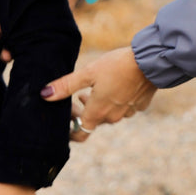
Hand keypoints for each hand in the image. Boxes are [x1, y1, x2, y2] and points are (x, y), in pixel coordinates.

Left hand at [42, 47, 156, 131]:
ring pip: (109, 113)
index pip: (80, 133)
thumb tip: (44, 94)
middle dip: (84, 111)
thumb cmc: (117, 65)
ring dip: (100, 104)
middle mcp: (112, 117)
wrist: (151, 61)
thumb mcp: (88, 72)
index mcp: (98, 112)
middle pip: (94, 121)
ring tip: (94, 88)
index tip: (67, 116)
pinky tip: (116, 85)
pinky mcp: (140, 105)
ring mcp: (128, 112)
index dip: (71, 129)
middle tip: (78, 95)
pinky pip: (124, 107)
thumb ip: (66, 85)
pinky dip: (117, 100)